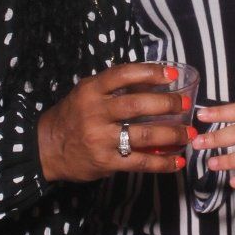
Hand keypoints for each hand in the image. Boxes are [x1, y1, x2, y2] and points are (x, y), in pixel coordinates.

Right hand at [38, 62, 192, 182]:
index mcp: (91, 91)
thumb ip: (112, 88)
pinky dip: (162, 162)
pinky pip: (140, 162)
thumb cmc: (72, 117)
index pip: (123, 74)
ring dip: (172, 134)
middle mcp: (95, 113)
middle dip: (167, 103)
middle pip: (138, 105)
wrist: (46, 148)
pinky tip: (177, 161)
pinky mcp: (106, 161)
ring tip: (188, 134)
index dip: (150, 72)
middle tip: (185, 105)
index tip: (172, 74)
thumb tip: (152, 82)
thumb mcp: (85, 94)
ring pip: (144, 135)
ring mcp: (100, 139)